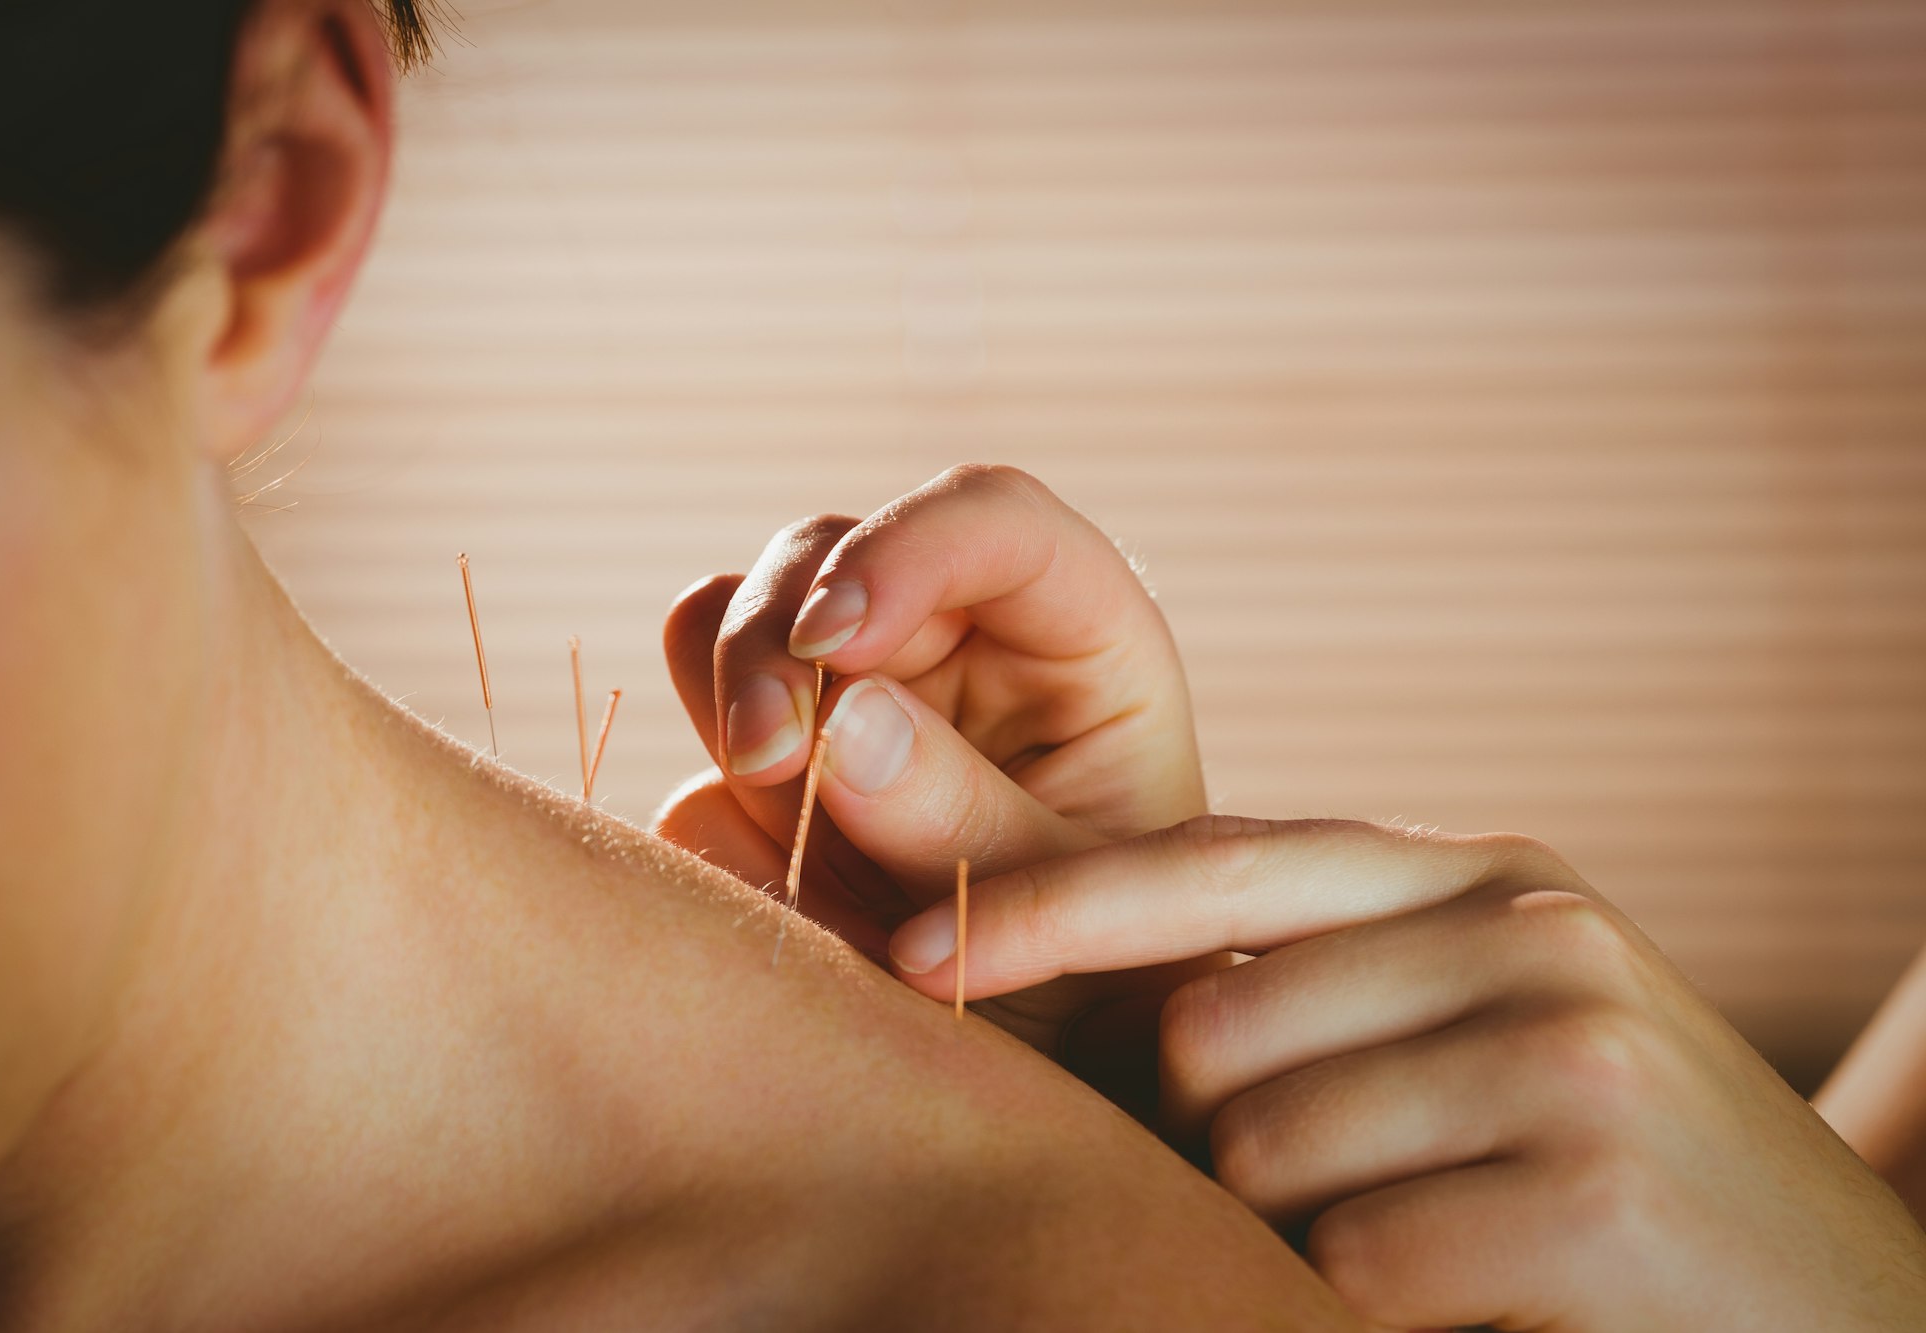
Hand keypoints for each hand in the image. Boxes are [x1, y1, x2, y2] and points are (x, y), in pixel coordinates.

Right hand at [655, 464, 1213, 1059]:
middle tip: (770, 758)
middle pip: (827, 553)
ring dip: (733, 703)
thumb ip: (972, 823)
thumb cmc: (1121, 982)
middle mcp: (954, 642)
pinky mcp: (778, 774)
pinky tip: (784, 892)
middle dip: (778, 640)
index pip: (993, 518)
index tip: (837, 638)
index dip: (904, 547)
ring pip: (733, 620)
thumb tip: (842, 723)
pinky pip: (698, 753)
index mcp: (1074, 636)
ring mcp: (851, 701)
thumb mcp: (1085, 915)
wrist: (1061, 1075)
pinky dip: (716, 808)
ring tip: (780, 810)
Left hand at [889, 815, 1925, 1330]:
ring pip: (1260, 1153)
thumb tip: (1084, 972)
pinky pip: (1352, 1263)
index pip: (1211, 863)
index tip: (913, 949)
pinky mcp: (1589, 1191)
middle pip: (1206, 1026)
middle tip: (1342, 1193)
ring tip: (1433, 1243)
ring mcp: (1566, 1052)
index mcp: (1481, 876)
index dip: (1049, 906)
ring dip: (1294, 1236)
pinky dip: (1365, 1309)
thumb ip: (1311, 984)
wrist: (1842, 1312)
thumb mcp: (1471, 1036)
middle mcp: (1525, 929)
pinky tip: (1476, 1302)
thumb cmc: (1602, 1176)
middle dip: (1214, 1138)